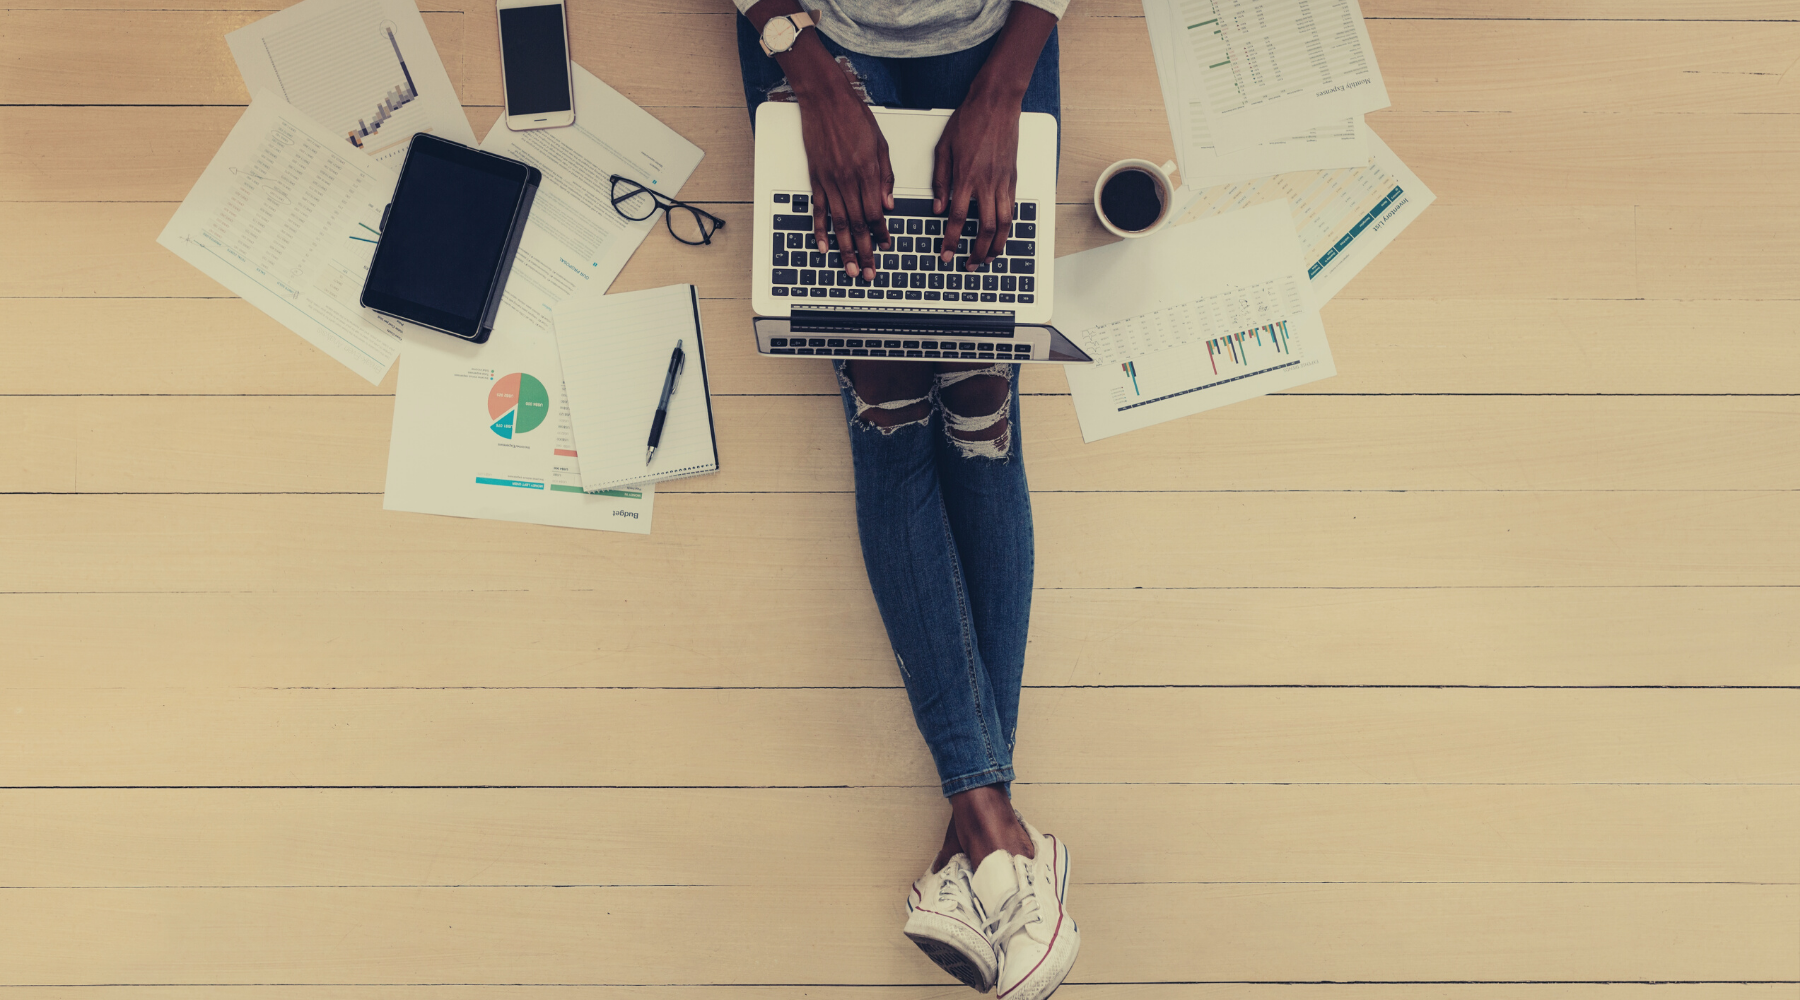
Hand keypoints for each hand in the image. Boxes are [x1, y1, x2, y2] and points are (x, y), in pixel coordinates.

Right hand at [797, 85, 894, 279]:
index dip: (881, 234)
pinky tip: (824, 246)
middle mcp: (848, 180)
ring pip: (839, 223)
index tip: (885, 248)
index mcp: (867, 172)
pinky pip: (817, 210)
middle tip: (869, 272)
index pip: (876, 213)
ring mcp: (829, 181)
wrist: (825, 98)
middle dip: (864, 252)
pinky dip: (820, 230)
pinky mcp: (815, 178)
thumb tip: (889, 204)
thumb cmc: (855, 116)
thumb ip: (886, 176)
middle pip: (858, 224)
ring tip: (850, 268)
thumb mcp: (881, 144)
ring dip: (845, 249)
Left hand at [933, 93, 1020, 270]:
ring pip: (1004, 223)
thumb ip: (940, 181)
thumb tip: (937, 207)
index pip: (956, 218)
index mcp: (965, 177)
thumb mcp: (943, 149)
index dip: (951, 240)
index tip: (947, 254)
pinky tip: (1002, 235)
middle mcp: (986, 183)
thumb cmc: (969, 121)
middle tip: (971, 264)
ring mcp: (1003, 182)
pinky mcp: (1013, 178)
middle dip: (978, 251)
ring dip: (997, 245)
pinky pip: (1012, 209)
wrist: (996, 104)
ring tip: (990, 258)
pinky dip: (1007, 227)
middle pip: (984, 228)